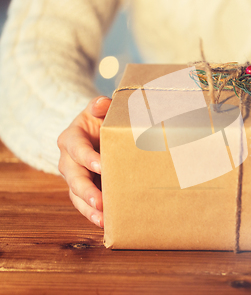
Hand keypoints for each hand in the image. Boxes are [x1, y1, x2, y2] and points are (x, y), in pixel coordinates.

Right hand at [57, 96, 111, 227]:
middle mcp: (68, 160)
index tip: (101, 165)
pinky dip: (93, 214)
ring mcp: (74, 177)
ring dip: (89, 208)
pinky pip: (84, 204)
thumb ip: (100, 106)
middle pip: (74, 177)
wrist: (95, 134)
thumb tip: (101, 103)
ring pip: (76, 195)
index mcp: (71, 138)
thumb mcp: (98, 110)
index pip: (77, 148)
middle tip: (101, 202)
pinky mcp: (82, 190)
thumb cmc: (100, 121)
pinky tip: (105, 224)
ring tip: (102, 220)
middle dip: (87, 190)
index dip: (87, 157)